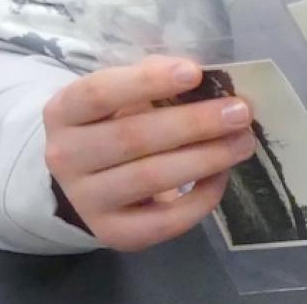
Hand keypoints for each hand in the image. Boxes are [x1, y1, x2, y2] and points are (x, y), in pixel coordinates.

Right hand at [42, 55, 256, 251]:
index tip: (194, 73)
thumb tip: (197, 76)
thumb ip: (151, 78)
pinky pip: (165, 220)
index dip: (147, 82)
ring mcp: (87, 201)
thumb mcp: (121, 94)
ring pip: (151, 178)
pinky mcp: (114, 234)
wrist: (88, 180)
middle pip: (133, 137)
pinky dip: (200, 198)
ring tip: (243, 142)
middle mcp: (65, 158)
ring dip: (205, 158)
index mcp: (63, 112)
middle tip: (240, 112)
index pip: (99, 93)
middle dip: (194, 123)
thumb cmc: (113, 123)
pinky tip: (222, 175)